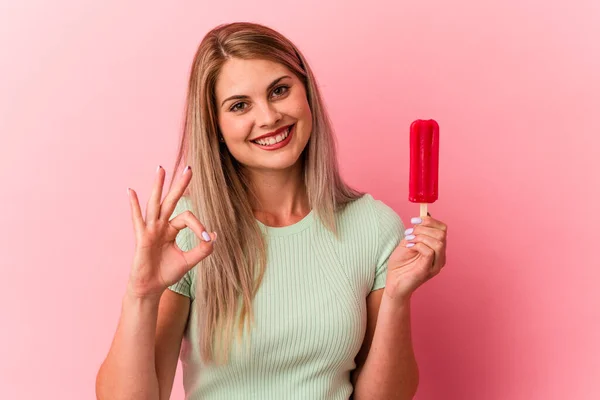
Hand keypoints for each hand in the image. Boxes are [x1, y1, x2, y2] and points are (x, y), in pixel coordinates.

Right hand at [126, 165, 215, 299]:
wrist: (151, 288)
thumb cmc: (167, 273)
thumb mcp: (189, 260)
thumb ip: (203, 249)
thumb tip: (215, 235)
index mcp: (171, 229)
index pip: (187, 217)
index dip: (199, 226)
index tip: (207, 239)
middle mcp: (160, 225)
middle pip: (171, 200)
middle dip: (180, 185)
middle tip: (189, 168)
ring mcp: (150, 229)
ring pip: (155, 203)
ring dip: (158, 186)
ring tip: (161, 168)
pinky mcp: (142, 237)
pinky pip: (138, 219)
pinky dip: (134, 205)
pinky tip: (131, 191)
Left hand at [384, 214, 447, 302]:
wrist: (393, 284)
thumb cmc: (400, 265)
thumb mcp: (408, 242)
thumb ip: (417, 231)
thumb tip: (424, 215)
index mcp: (437, 249)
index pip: (443, 229)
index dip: (430, 221)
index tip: (414, 220)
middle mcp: (440, 257)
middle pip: (442, 233)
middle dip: (424, 228)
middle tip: (409, 232)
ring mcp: (436, 264)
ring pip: (438, 242)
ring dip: (421, 236)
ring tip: (409, 239)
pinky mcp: (429, 270)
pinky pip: (430, 252)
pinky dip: (418, 245)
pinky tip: (409, 247)